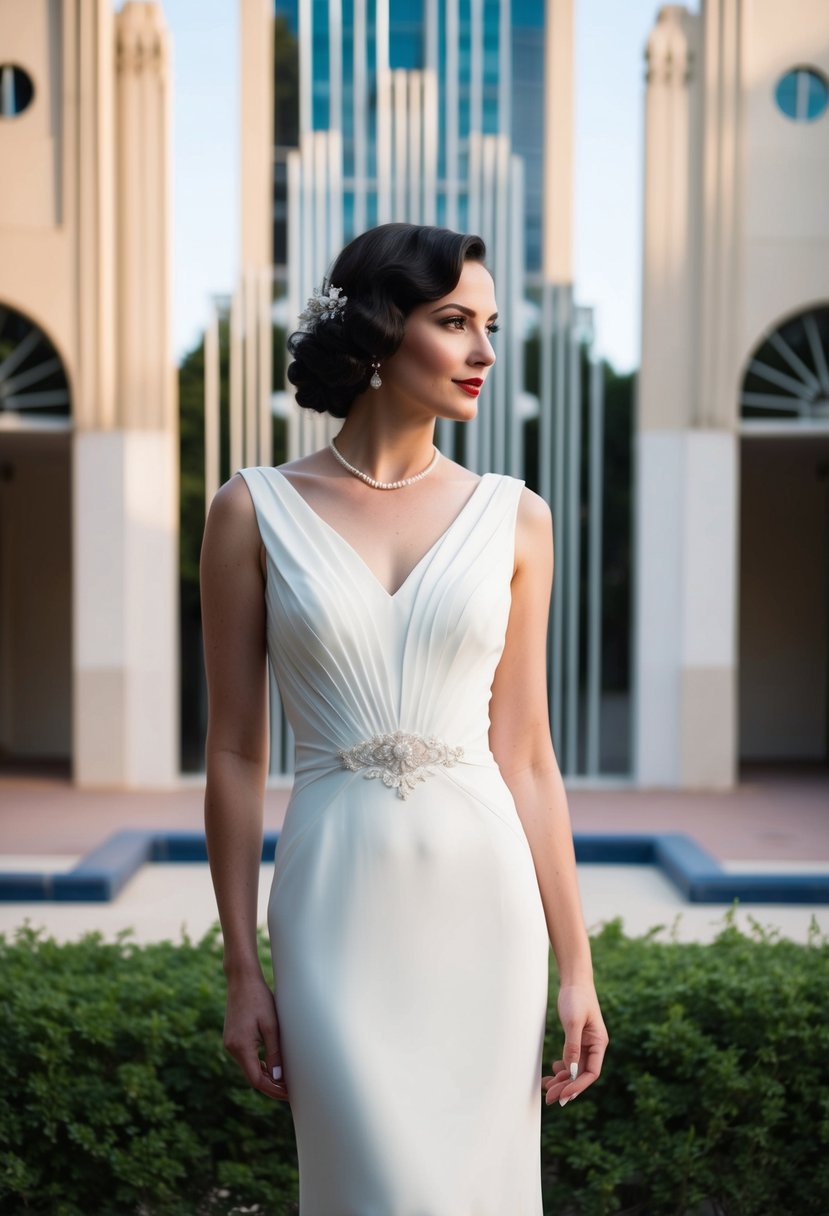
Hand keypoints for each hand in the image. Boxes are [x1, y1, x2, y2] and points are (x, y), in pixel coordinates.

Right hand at [223, 971, 288, 1101]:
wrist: (242, 980)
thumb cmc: (259, 998)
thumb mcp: (271, 1026)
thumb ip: (274, 1053)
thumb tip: (278, 1078)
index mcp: (241, 1047)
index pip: (257, 1080)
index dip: (273, 1090)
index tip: (288, 1094)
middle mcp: (232, 1048)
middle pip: (252, 1076)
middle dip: (271, 1085)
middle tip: (291, 1090)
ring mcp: (230, 1043)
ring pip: (249, 1068)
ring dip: (265, 1075)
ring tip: (285, 1080)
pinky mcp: (232, 1038)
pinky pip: (246, 1058)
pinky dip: (258, 1064)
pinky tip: (271, 1066)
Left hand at [541, 982, 607, 1106]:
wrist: (574, 980)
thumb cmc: (576, 998)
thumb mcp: (573, 1022)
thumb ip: (572, 1046)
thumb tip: (569, 1071)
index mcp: (599, 1043)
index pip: (591, 1072)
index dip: (577, 1086)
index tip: (563, 1095)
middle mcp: (594, 1046)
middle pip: (581, 1074)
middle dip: (566, 1087)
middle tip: (549, 1098)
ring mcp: (585, 1044)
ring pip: (574, 1069)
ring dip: (562, 1080)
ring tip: (546, 1087)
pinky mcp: (576, 1039)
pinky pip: (570, 1060)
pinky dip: (561, 1068)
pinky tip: (552, 1071)